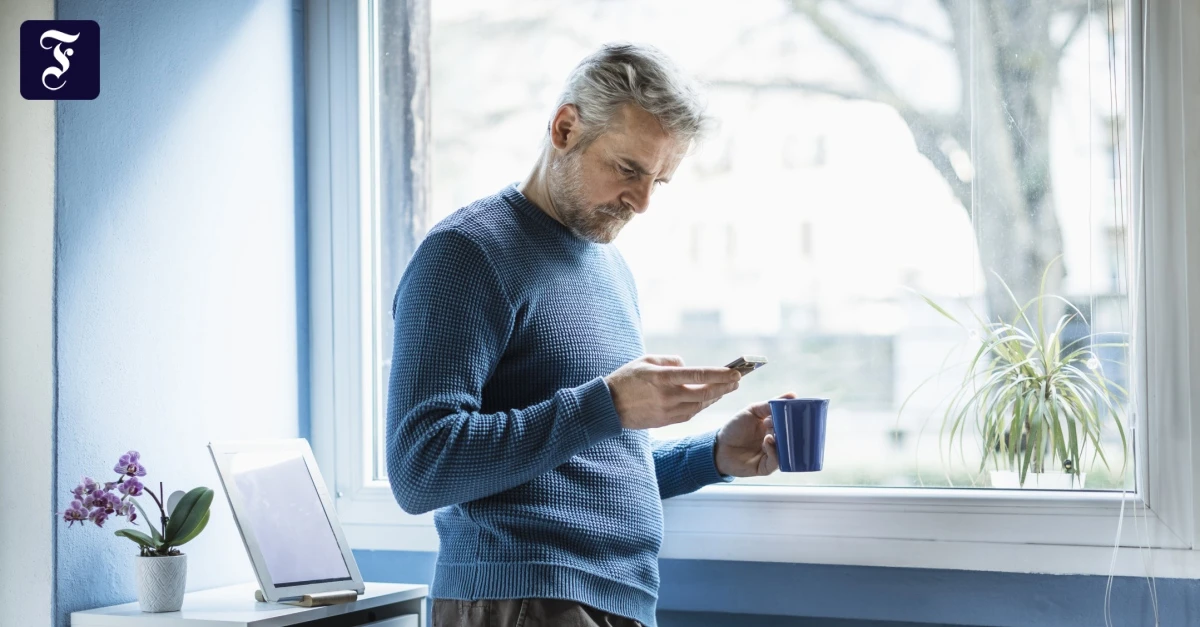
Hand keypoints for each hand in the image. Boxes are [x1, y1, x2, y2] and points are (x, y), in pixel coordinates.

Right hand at [604, 355, 740, 429]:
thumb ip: (670, 361)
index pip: (697, 374)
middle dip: (724, 387)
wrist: (608, 406)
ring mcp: (667, 410)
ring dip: (715, 397)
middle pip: (704, 393)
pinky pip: (690, 414)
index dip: (719, 374)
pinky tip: (708, 399)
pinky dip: (701, 406)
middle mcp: (666, 395)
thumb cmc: (626, 378)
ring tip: (726, 388)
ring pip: (699, 405)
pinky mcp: (666, 421)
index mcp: (661, 377)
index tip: (735, 372)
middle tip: (737, 381)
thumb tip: (688, 367)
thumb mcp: (646, 360)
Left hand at [715, 392, 796, 476]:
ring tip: (774, 431)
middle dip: (789, 429)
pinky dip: (774, 451)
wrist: (718, 447)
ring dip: (782, 440)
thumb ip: (769, 405)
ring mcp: (772, 455)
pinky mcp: (766, 467)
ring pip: (785, 450)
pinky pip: (776, 461)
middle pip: (790, 437)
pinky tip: (767, 440)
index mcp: (774, 428)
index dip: (791, 417)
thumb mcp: (752, 411)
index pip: (789, 424)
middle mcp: (776, 442)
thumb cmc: (734, 428)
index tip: (793, 411)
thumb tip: (792, 395)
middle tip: (786, 422)